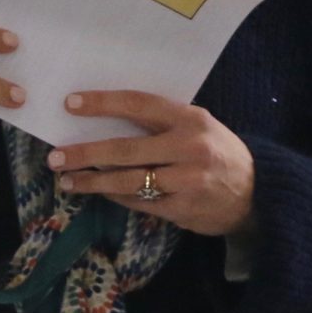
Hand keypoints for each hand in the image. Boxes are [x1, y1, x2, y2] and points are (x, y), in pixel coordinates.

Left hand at [45, 91, 256, 238]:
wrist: (256, 192)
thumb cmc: (218, 152)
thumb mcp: (200, 126)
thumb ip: (163, 123)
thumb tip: (108, 122)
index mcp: (190, 119)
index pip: (139, 104)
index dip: (103, 103)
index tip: (71, 104)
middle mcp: (188, 148)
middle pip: (125, 149)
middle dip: (85, 153)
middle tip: (55, 156)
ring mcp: (185, 181)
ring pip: (128, 181)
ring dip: (93, 181)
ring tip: (67, 180)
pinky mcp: (182, 208)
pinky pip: (139, 202)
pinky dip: (116, 196)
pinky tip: (100, 192)